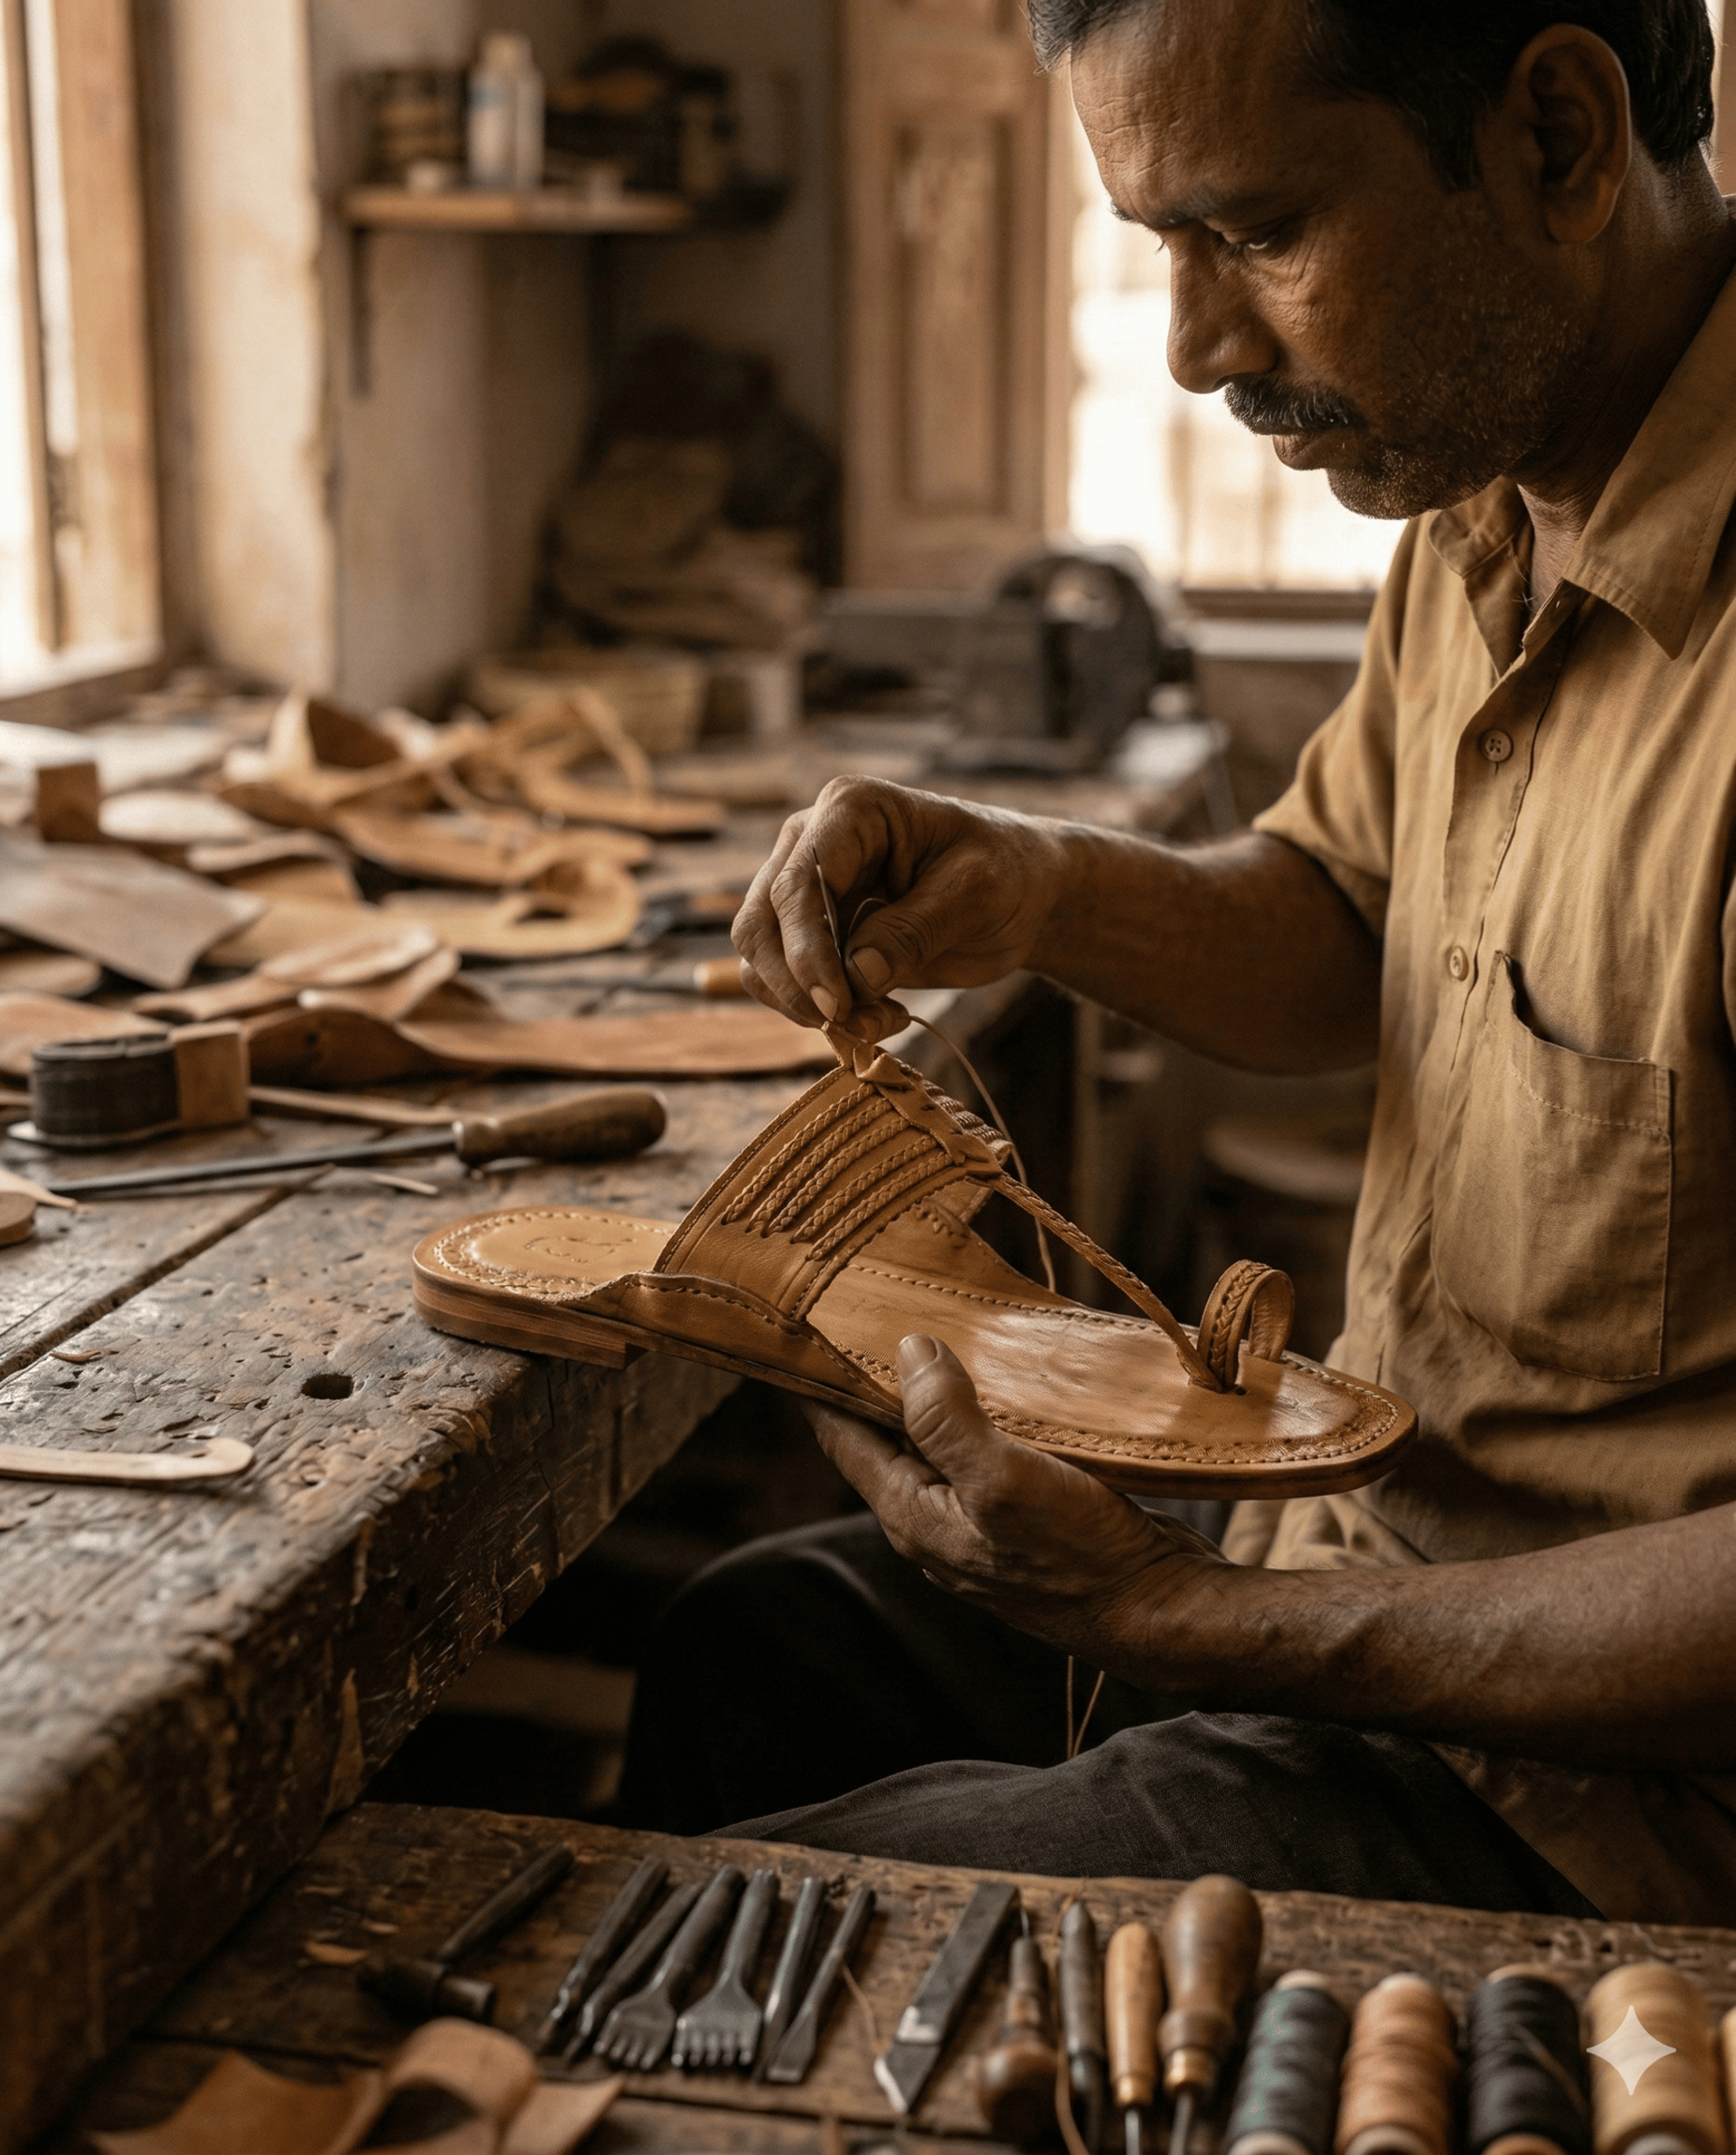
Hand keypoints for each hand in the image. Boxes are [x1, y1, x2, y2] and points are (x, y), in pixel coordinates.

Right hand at [731, 778, 1070, 1041]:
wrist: (1021, 894)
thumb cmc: (1007, 874)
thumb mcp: (976, 894)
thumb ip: (916, 930)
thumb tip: (858, 974)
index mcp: (851, 811)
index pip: (798, 884)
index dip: (808, 950)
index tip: (838, 1004)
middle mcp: (811, 842)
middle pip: (761, 923)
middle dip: (799, 985)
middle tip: (858, 1025)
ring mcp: (805, 888)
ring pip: (760, 956)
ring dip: (806, 1005)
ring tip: (879, 1023)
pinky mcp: (813, 931)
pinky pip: (781, 979)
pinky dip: (816, 1010)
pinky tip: (875, 1015)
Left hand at [804, 1335, 1229, 1672]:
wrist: (1160, 1609)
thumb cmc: (1082, 1555)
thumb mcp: (1005, 1480)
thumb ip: (947, 1421)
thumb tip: (906, 1352)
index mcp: (911, 1514)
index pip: (840, 1436)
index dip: (818, 1381)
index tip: (803, 1322)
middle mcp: (933, 1521)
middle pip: (884, 1435)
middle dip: (876, 1377)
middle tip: (877, 1305)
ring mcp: (977, 1521)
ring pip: (937, 1441)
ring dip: (934, 1391)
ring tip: (940, 1324)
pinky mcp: (1021, 1515)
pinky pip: (982, 1451)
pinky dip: (980, 1411)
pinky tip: (1002, 1379)